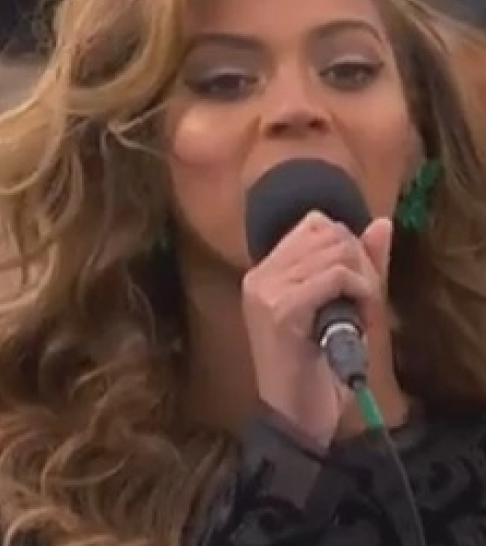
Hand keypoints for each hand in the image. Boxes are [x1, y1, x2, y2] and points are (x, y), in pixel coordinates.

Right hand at [242, 211, 392, 446]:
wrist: (298, 420)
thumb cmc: (318, 369)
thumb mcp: (343, 308)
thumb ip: (358, 264)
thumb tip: (382, 223)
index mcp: (266, 272)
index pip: (314, 223)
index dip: (348, 244)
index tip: (358, 281)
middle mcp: (260, 275)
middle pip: (328, 232)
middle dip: (360, 261)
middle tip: (365, 299)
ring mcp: (266, 290)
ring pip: (335, 251)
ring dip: (363, 279)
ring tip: (361, 311)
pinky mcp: (280, 309)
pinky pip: (334, 276)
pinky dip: (359, 291)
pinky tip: (359, 317)